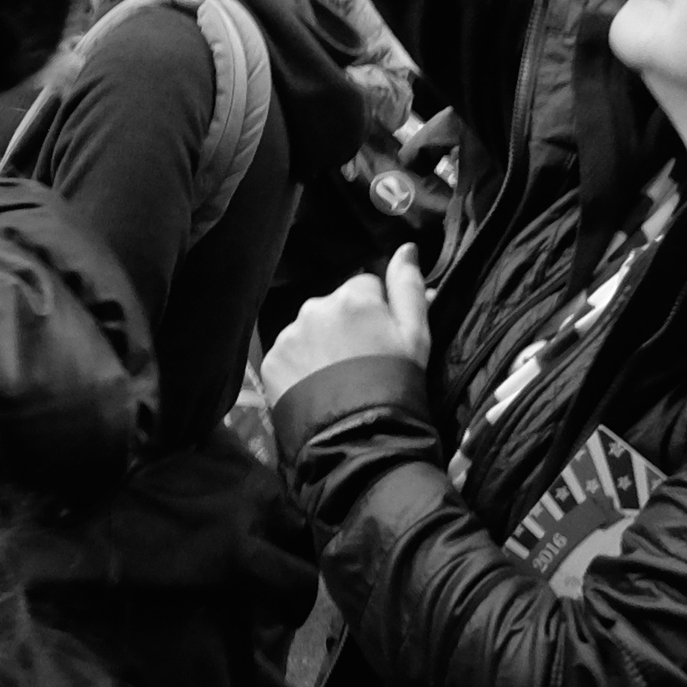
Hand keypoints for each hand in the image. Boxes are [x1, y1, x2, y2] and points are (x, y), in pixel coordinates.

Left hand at [262, 246, 432, 398]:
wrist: (358, 439)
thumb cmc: (396, 383)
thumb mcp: (416, 336)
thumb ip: (409, 286)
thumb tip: (407, 247)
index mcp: (353, 296)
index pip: (365, 287)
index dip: (377, 313)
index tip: (382, 342)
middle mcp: (315, 306)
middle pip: (333, 307)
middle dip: (345, 327)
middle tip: (359, 364)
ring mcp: (289, 334)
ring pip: (308, 330)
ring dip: (320, 345)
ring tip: (335, 380)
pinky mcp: (270, 361)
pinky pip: (289, 354)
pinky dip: (299, 366)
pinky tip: (314, 388)